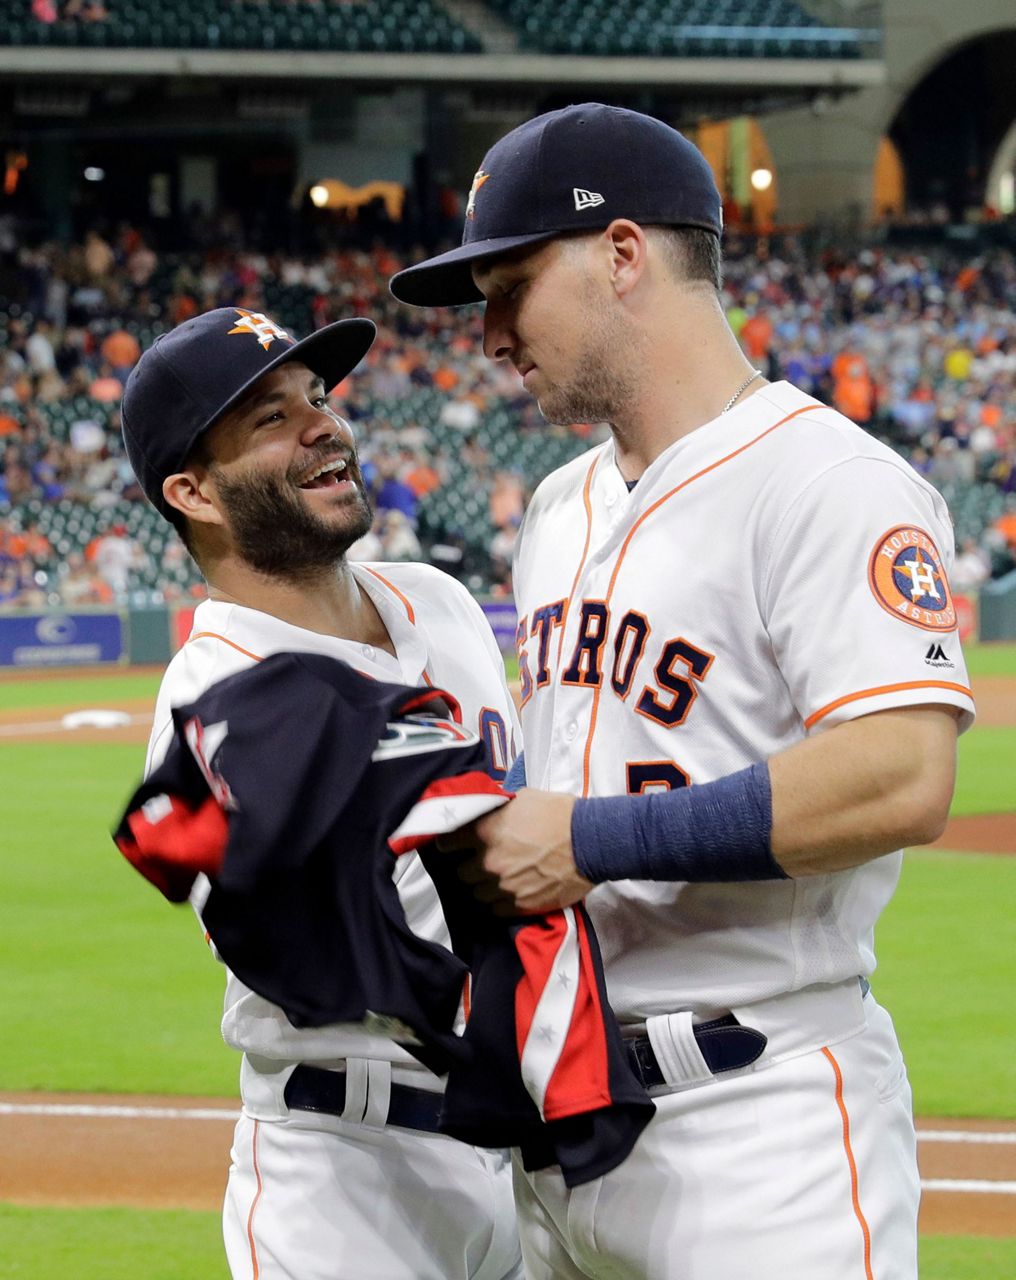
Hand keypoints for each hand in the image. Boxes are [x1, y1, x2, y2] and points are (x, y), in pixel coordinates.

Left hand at [439, 789, 592, 915]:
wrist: (591, 841)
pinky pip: (496, 910)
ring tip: (499, 879)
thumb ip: (497, 808)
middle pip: (462, 872)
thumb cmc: (560, 814)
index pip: (447, 843)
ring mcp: (504, 886)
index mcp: (486, 831)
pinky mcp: (521, 905)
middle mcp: (489, 861)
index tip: (453, 845)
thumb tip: (484, 810)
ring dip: (485, 887)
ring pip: (477, 893)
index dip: (449, 844)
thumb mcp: (523, 798)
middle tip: (483, 861)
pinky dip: (500, 902)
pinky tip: (510, 892)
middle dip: (470, 866)